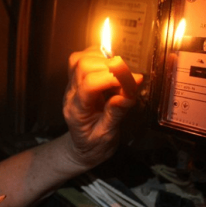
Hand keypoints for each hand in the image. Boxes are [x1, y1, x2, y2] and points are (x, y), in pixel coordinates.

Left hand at [63, 47, 142, 170]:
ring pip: (81, 59)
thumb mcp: (107, 137)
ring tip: (118, 76)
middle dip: (109, 67)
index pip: (89, 84)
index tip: (134, 81)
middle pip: (83, 66)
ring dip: (104, 61)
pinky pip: (84, 58)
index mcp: (76, 110)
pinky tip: (111, 71)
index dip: (113, 78)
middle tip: (126, 80)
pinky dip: (100, 58)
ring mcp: (72, 85)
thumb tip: (127, 94)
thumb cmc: (94, 145)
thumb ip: (115, 115)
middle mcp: (71, 94)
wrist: (83, 148)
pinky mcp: (78, 79)